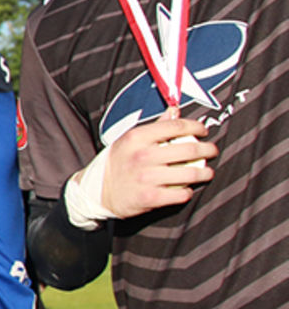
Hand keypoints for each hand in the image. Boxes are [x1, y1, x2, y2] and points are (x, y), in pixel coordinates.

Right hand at [97, 110, 216, 217]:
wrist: (97, 191)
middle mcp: (142, 156)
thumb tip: (175, 110)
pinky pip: (181, 194)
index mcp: (137, 138)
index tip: (203, 131)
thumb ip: (155, 126)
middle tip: (212, 151)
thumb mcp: (130, 140)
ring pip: (190, 173)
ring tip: (207, 172)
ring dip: (205, 173)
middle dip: (208, 149)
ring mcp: (146, 178)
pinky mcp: (150, 198)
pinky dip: (188, 191)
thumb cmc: (118, 162)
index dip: (196, 127)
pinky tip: (187, 188)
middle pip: (189, 149)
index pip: (176, 126)